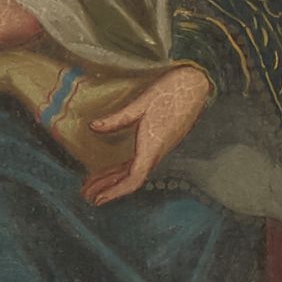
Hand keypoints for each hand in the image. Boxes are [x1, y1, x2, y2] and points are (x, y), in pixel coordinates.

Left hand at [82, 63, 212, 205]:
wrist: (195, 83)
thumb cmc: (170, 91)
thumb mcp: (140, 104)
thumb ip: (117, 118)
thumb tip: (93, 127)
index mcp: (153, 146)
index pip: (135, 178)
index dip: (116, 191)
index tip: (98, 198)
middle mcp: (157, 152)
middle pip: (130, 179)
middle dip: (108, 189)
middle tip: (86, 195)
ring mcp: (158, 148)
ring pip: (134, 171)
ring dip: (113, 180)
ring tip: (92, 186)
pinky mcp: (158, 142)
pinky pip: (139, 162)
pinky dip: (122, 170)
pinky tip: (110, 171)